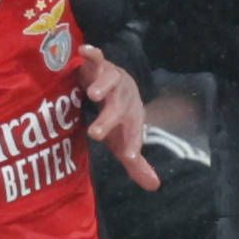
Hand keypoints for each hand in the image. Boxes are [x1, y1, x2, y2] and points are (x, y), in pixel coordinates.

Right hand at [77, 44, 158, 191]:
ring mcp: (114, 80)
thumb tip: (155, 187)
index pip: (134, 132)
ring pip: (110, 81)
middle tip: (95, 134)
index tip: (128, 155)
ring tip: (92, 94)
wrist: (118, 84)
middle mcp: (125, 98)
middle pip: (118, 109)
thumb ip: (137, 163)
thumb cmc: (119, 117)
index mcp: (133, 118)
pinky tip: (83, 52)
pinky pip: (97, 58)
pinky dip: (92, 54)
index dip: (132, 143)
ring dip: (103, 86)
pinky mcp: (100, 65)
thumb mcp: (125, 139)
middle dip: (109, 120)